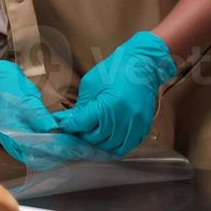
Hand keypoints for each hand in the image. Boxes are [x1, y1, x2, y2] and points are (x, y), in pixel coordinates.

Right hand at [0, 60, 91, 170]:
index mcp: (9, 134)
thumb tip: (54, 129)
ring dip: (61, 155)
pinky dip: (56, 152)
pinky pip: (42, 153)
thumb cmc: (11, 91)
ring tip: (80, 150)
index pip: (34, 148)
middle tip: (82, 150)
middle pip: (39, 158)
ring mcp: (19, 145)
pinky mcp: (26, 143)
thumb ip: (39, 116)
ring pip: (42, 158)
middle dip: (61, 155)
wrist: (1, 87)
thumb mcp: (26, 101)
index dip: (55, 148)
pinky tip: (70, 147)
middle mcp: (13, 144)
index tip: (73, 145)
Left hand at [52, 31, 175, 156]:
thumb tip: (69, 120)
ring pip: (112, 146)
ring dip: (99, 142)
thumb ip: (81, 106)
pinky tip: (109, 138)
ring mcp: (135, 124)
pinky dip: (116, 145)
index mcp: (107, 106)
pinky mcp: (144, 126)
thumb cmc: (114, 71)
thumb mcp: (90, 85)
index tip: (65, 125)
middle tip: (79, 129)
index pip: (82, 125)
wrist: (141, 65)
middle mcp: (122, 119)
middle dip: (84, 135)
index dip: (71, 126)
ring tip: (93, 133)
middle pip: (96, 138)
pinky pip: (128, 145)